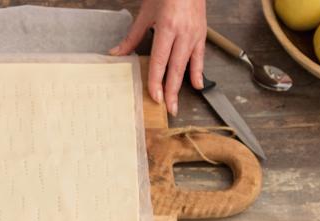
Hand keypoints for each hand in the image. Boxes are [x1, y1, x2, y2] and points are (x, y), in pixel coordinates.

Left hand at [110, 0, 206, 116]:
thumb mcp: (146, 13)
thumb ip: (133, 36)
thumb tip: (117, 53)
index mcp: (167, 27)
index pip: (160, 60)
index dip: (156, 80)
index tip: (154, 95)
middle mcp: (182, 33)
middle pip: (175, 67)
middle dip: (171, 90)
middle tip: (169, 109)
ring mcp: (194, 35)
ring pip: (187, 65)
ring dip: (182, 86)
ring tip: (177, 103)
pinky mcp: (202, 34)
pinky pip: (200, 57)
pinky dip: (198, 71)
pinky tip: (197, 85)